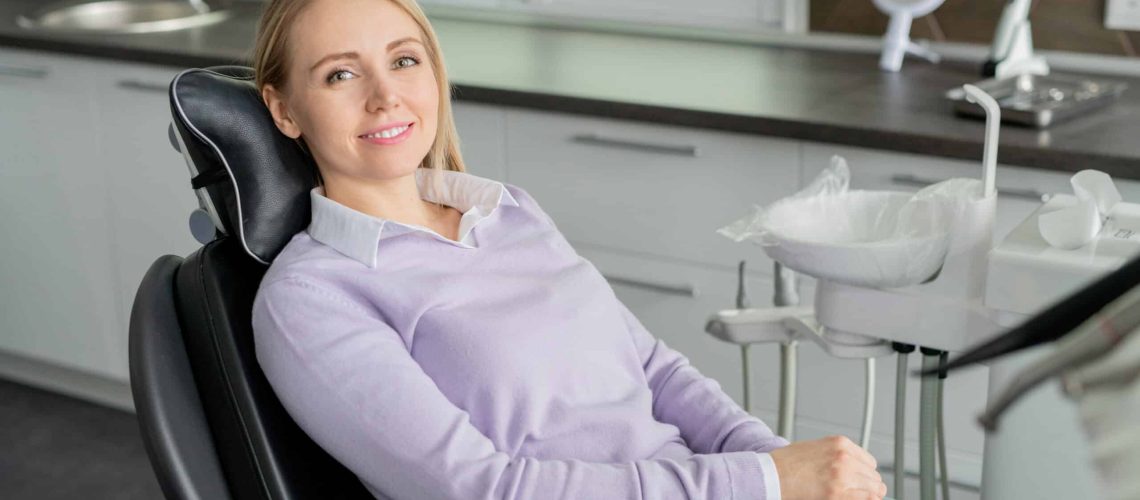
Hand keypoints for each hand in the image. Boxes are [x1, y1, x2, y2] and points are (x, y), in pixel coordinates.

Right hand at [769, 435, 886, 499]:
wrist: (771, 474)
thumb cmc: (787, 463)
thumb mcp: (816, 448)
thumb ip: (837, 455)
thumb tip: (855, 470)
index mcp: (840, 444)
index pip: (870, 462)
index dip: (865, 474)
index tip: (860, 481)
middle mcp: (844, 457)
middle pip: (873, 477)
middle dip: (867, 486)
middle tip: (856, 492)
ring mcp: (842, 476)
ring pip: (875, 489)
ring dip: (867, 495)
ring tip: (851, 495)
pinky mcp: (838, 493)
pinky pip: (867, 499)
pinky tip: (852, 498)